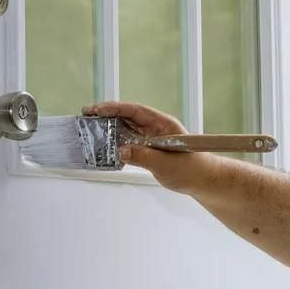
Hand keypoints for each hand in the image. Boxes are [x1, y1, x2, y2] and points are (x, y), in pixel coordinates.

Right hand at [82, 102, 218, 194]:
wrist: (202, 180)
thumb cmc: (192, 169)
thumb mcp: (166, 164)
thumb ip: (143, 156)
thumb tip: (121, 151)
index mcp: (163, 124)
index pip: (136, 110)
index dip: (116, 108)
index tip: (98, 109)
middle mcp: (156, 128)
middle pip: (128, 117)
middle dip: (107, 115)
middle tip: (86, 116)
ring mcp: (152, 138)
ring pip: (127, 129)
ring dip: (109, 129)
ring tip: (90, 129)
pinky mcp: (149, 149)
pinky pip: (129, 142)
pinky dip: (116, 143)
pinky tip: (104, 145)